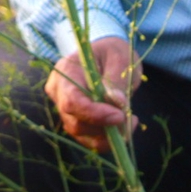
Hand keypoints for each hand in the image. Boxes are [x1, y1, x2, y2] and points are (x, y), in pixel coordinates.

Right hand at [43, 35, 139, 150]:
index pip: (72, 100)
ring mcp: (63, 107)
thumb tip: (118, 103)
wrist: (107, 56)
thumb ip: (117, 80)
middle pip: (74, 121)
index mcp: (66, 70)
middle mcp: (59, 91)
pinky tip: (123, 128)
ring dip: (108, 135)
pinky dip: (106, 139)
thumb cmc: (113, 52)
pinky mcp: (74, 120)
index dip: (94, 114)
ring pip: (81, 133)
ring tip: (131, 121)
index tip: (120, 116)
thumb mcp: (120, 58)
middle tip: (131, 119)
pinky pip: (87, 138)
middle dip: (104, 126)